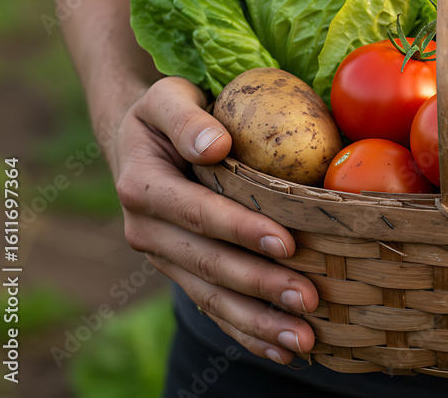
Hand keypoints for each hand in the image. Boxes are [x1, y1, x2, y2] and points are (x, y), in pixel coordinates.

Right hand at [113, 77, 318, 363]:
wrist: (138, 140)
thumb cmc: (166, 112)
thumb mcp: (166, 97)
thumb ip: (186, 118)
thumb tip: (214, 145)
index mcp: (142, 186)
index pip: (198, 212)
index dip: (240, 230)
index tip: (286, 243)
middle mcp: (147, 230)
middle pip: (208, 265)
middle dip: (260, 286)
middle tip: (308, 300)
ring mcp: (164, 258)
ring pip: (212, 297)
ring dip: (258, 323)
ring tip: (304, 340)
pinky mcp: (182, 273)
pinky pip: (214, 308)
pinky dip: (247, 333)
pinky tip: (283, 350)